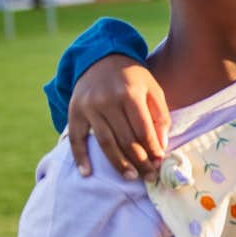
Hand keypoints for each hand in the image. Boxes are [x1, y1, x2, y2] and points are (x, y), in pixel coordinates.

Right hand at [68, 55, 169, 181]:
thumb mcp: (153, 89)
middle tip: (149, 176)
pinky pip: (76, 138)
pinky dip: (80, 157)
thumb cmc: (133, 78)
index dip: (152, 148)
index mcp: (130, 93)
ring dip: (118, 163)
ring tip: (130, 177)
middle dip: (139, 160)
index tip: (159, 163)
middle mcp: (108, 100)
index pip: (143, 129)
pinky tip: (87, 173)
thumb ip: (160, 115)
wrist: (101, 59)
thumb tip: (161, 145)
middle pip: (125, 138)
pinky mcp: (74, 112)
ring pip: (105, 142)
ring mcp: (89, 107)